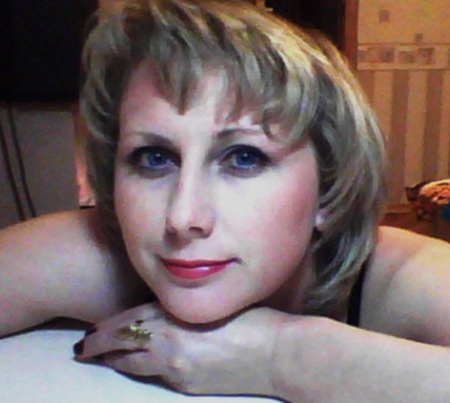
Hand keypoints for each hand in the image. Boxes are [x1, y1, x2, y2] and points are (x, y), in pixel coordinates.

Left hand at [73, 302, 286, 396]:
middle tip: (82, 348)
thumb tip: (164, 309)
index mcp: (177, 318)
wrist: (277, 355)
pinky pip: (154, 375)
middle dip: (100, 346)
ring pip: (134, 364)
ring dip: (114, 360)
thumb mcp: (213, 303)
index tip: (92, 329)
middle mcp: (170, 344)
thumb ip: (185, 306)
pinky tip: (134, 365)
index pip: (131, 321)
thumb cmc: (253, 319)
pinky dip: (139, 368)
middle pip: (125, 344)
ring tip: (96, 358)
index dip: (107, 327)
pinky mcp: (188, 385)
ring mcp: (177, 369)